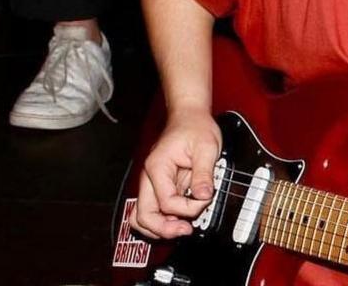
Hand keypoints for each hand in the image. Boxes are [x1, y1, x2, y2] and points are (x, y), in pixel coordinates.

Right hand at [132, 107, 221, 238]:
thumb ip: (204, 173)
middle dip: (165, 229)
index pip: (166, 202)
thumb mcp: (206, 147)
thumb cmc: (195, 128)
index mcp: (157, 167)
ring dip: (159, 228)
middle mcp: (149, 177)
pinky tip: (177, 220)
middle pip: (144, 216)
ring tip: (180, 228)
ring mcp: (151, 184)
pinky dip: (161, 221)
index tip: (204, 200)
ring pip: (141, 217)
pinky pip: (152, 211)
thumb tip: (203, 196)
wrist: (189, 117)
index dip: (188, 208)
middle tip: (186, 230)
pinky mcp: (158, 187)